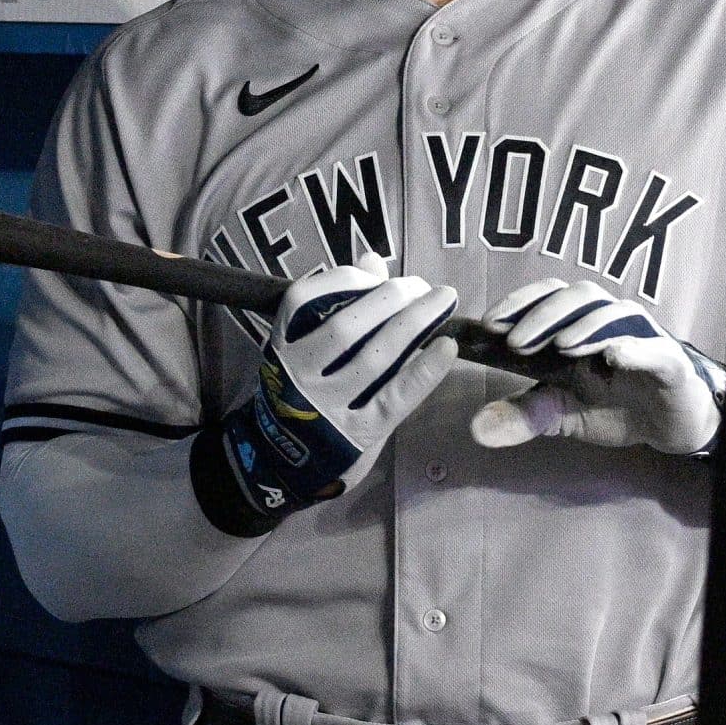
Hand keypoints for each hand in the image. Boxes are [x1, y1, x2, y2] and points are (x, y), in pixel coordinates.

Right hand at [210, 253, 457, 527]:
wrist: (278, 464)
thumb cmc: (299, 394)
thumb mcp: (302, 349)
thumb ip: (335, 306)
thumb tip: (372, 260)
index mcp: (283, 346)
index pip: (303, 299)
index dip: (345, 279)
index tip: (375, 273)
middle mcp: (300, 375)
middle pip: (347, 327)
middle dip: (390, 298)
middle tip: (421, 285)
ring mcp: (330, 407)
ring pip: (375, 358)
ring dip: (414, 323)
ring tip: (442, 301)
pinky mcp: (360, 433)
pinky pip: (397, 397)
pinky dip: (425, 370)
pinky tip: (447, 348)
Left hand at [469, 279, 725, 455]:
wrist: (670, 425)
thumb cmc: (614, 407)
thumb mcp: (562, 415)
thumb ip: (524, 415)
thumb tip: (476, 429)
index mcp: (576, 326)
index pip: (544, 297)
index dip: (516, 304)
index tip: (485, 326)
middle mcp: (606, 321)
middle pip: (575, 297)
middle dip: (542, 315)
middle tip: (514, 341)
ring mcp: (639, 337)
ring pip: (612, 313)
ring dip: (583, 325)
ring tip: (560, 346)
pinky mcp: (668, 361)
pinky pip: (653, 348)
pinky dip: (634, 348)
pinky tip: (613, 356)